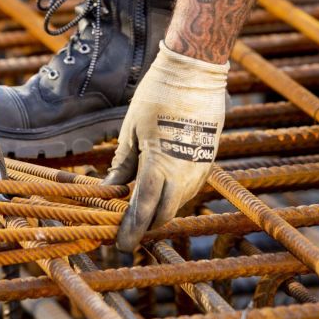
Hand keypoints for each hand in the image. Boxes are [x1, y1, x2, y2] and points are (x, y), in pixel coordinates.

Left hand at [103, 42, 228, 251]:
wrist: (196, 73)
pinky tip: (159, 189)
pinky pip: (189, 188)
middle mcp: (185, 172)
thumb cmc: (158, 96)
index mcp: (160, 164)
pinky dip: (173, 194)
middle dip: (146, 225)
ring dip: (160, 210)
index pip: (144, 209)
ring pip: (179, 203)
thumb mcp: (132, 129)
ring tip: (140, 209)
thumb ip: (123, 164)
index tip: (120, 245)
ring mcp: (200, 167)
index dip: (131, 229)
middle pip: (164, 214)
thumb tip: (111, 189)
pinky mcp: (208, 159)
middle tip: (126, 228)